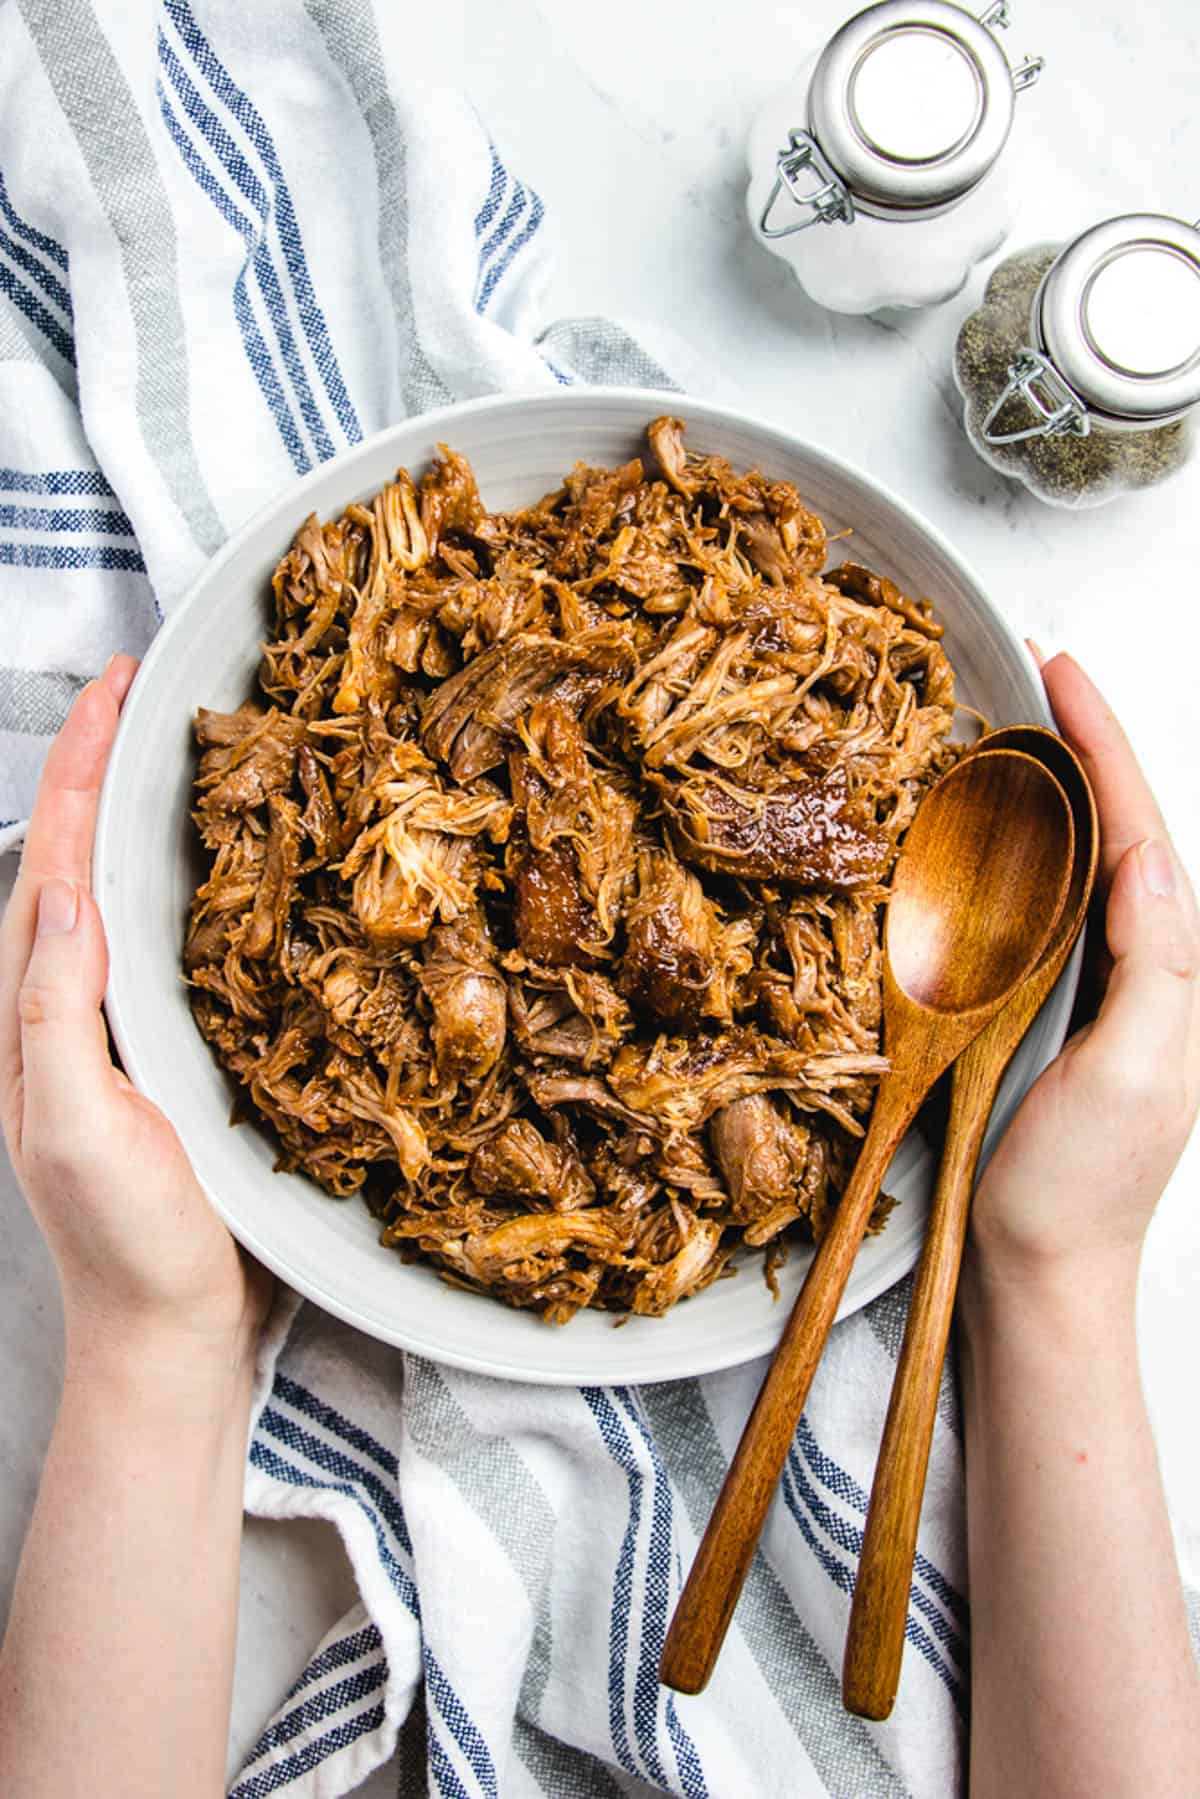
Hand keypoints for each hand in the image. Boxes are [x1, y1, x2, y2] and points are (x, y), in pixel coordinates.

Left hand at [0, 659, 271, 1375]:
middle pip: (75, 858)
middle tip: (147, 691)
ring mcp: (115, 1033)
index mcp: (35, 1015)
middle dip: (101, 767)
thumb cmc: (128, 1246)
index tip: (121, 689)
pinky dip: (180, 887)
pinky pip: (162, 947)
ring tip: (177, 752)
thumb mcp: (79, 1130)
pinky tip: (219, 871)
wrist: (173, 1334)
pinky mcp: (166, 1057)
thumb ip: (57, 1014)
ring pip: (116, 895)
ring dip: (137, 814)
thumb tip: (70, 893)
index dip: (82, 769)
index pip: (54, 862)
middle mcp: (66, 1009)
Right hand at [969, 652, 1199, 1282]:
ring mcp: (1094, 991)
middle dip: (1088, 745)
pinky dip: (1025, 851)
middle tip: (1040, 672)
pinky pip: (1043, 912)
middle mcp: (1143, 971)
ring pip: (1082, 863)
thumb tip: (1147, 856)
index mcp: (1172, 975)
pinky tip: (998, 826)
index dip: (1105, 746)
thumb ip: (1157, 965)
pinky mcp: (1047, 1014)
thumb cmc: (1078, 1187)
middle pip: (1119, 829)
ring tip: (1024, 722)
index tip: (1060, 673)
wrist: (1037, 1270)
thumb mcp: (1136, 1073)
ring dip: (1059, 788)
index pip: (1140, 833)